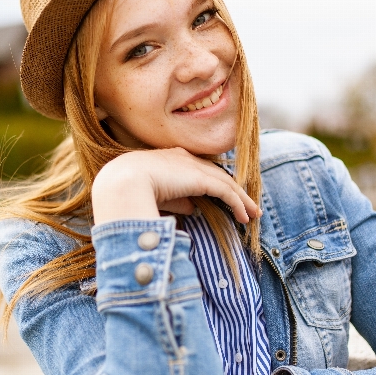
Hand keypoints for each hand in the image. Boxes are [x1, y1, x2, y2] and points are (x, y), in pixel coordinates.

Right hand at [91, 148, 260, 224]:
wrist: (122, 181)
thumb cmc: (129, 189)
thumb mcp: (156, 194)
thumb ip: (177, 199)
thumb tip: (193, 208)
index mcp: (171, 158)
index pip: (199, 170)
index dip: (214, 183)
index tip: (224, 197)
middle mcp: (185, 158)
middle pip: (217, 174)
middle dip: (234, 191)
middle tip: (248, 206)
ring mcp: (194, 166)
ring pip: (226, 182)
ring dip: (242, 200)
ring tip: (253, 214)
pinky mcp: (202, 178)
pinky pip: (226, 192)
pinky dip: (238, 204)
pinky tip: (244, 217)